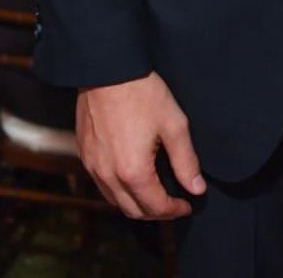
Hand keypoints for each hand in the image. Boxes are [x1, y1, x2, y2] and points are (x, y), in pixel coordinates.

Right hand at [77, 71, 206, 219]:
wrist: (108, 70)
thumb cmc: (142, 93)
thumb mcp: (173, 124)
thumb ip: (186, 161)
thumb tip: (196, 188)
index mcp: (133, 172)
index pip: (156, 206)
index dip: (174, 210)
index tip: (188, 205)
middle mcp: (108, 176)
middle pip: (133, 211)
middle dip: (156, 212)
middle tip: (173, 203)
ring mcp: (93, 166)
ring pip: (115, 201)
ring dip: (136, 204)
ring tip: (154, 193)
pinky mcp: (85, 155)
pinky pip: (102, 184)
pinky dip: (118, 190)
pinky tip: (131, 177)